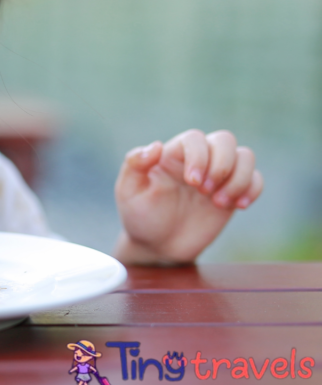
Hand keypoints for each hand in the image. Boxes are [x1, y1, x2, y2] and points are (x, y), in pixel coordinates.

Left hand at [114, 129, 263, 264]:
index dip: (199, 156)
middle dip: (222, 165)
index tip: (192, 183)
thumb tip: (157, 145)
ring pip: (245, 156)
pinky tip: (238, 206)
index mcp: (172, 155)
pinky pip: (255, 179)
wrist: (157, 246)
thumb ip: (134, 165)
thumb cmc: (140, 216)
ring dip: (238, 178)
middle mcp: (197, 160)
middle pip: (225, 140)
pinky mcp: (232, 193)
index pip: (194, 138)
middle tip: (205, 192)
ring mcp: (217, 176)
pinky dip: (253, 188)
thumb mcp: (128, 191)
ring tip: (219, 202)